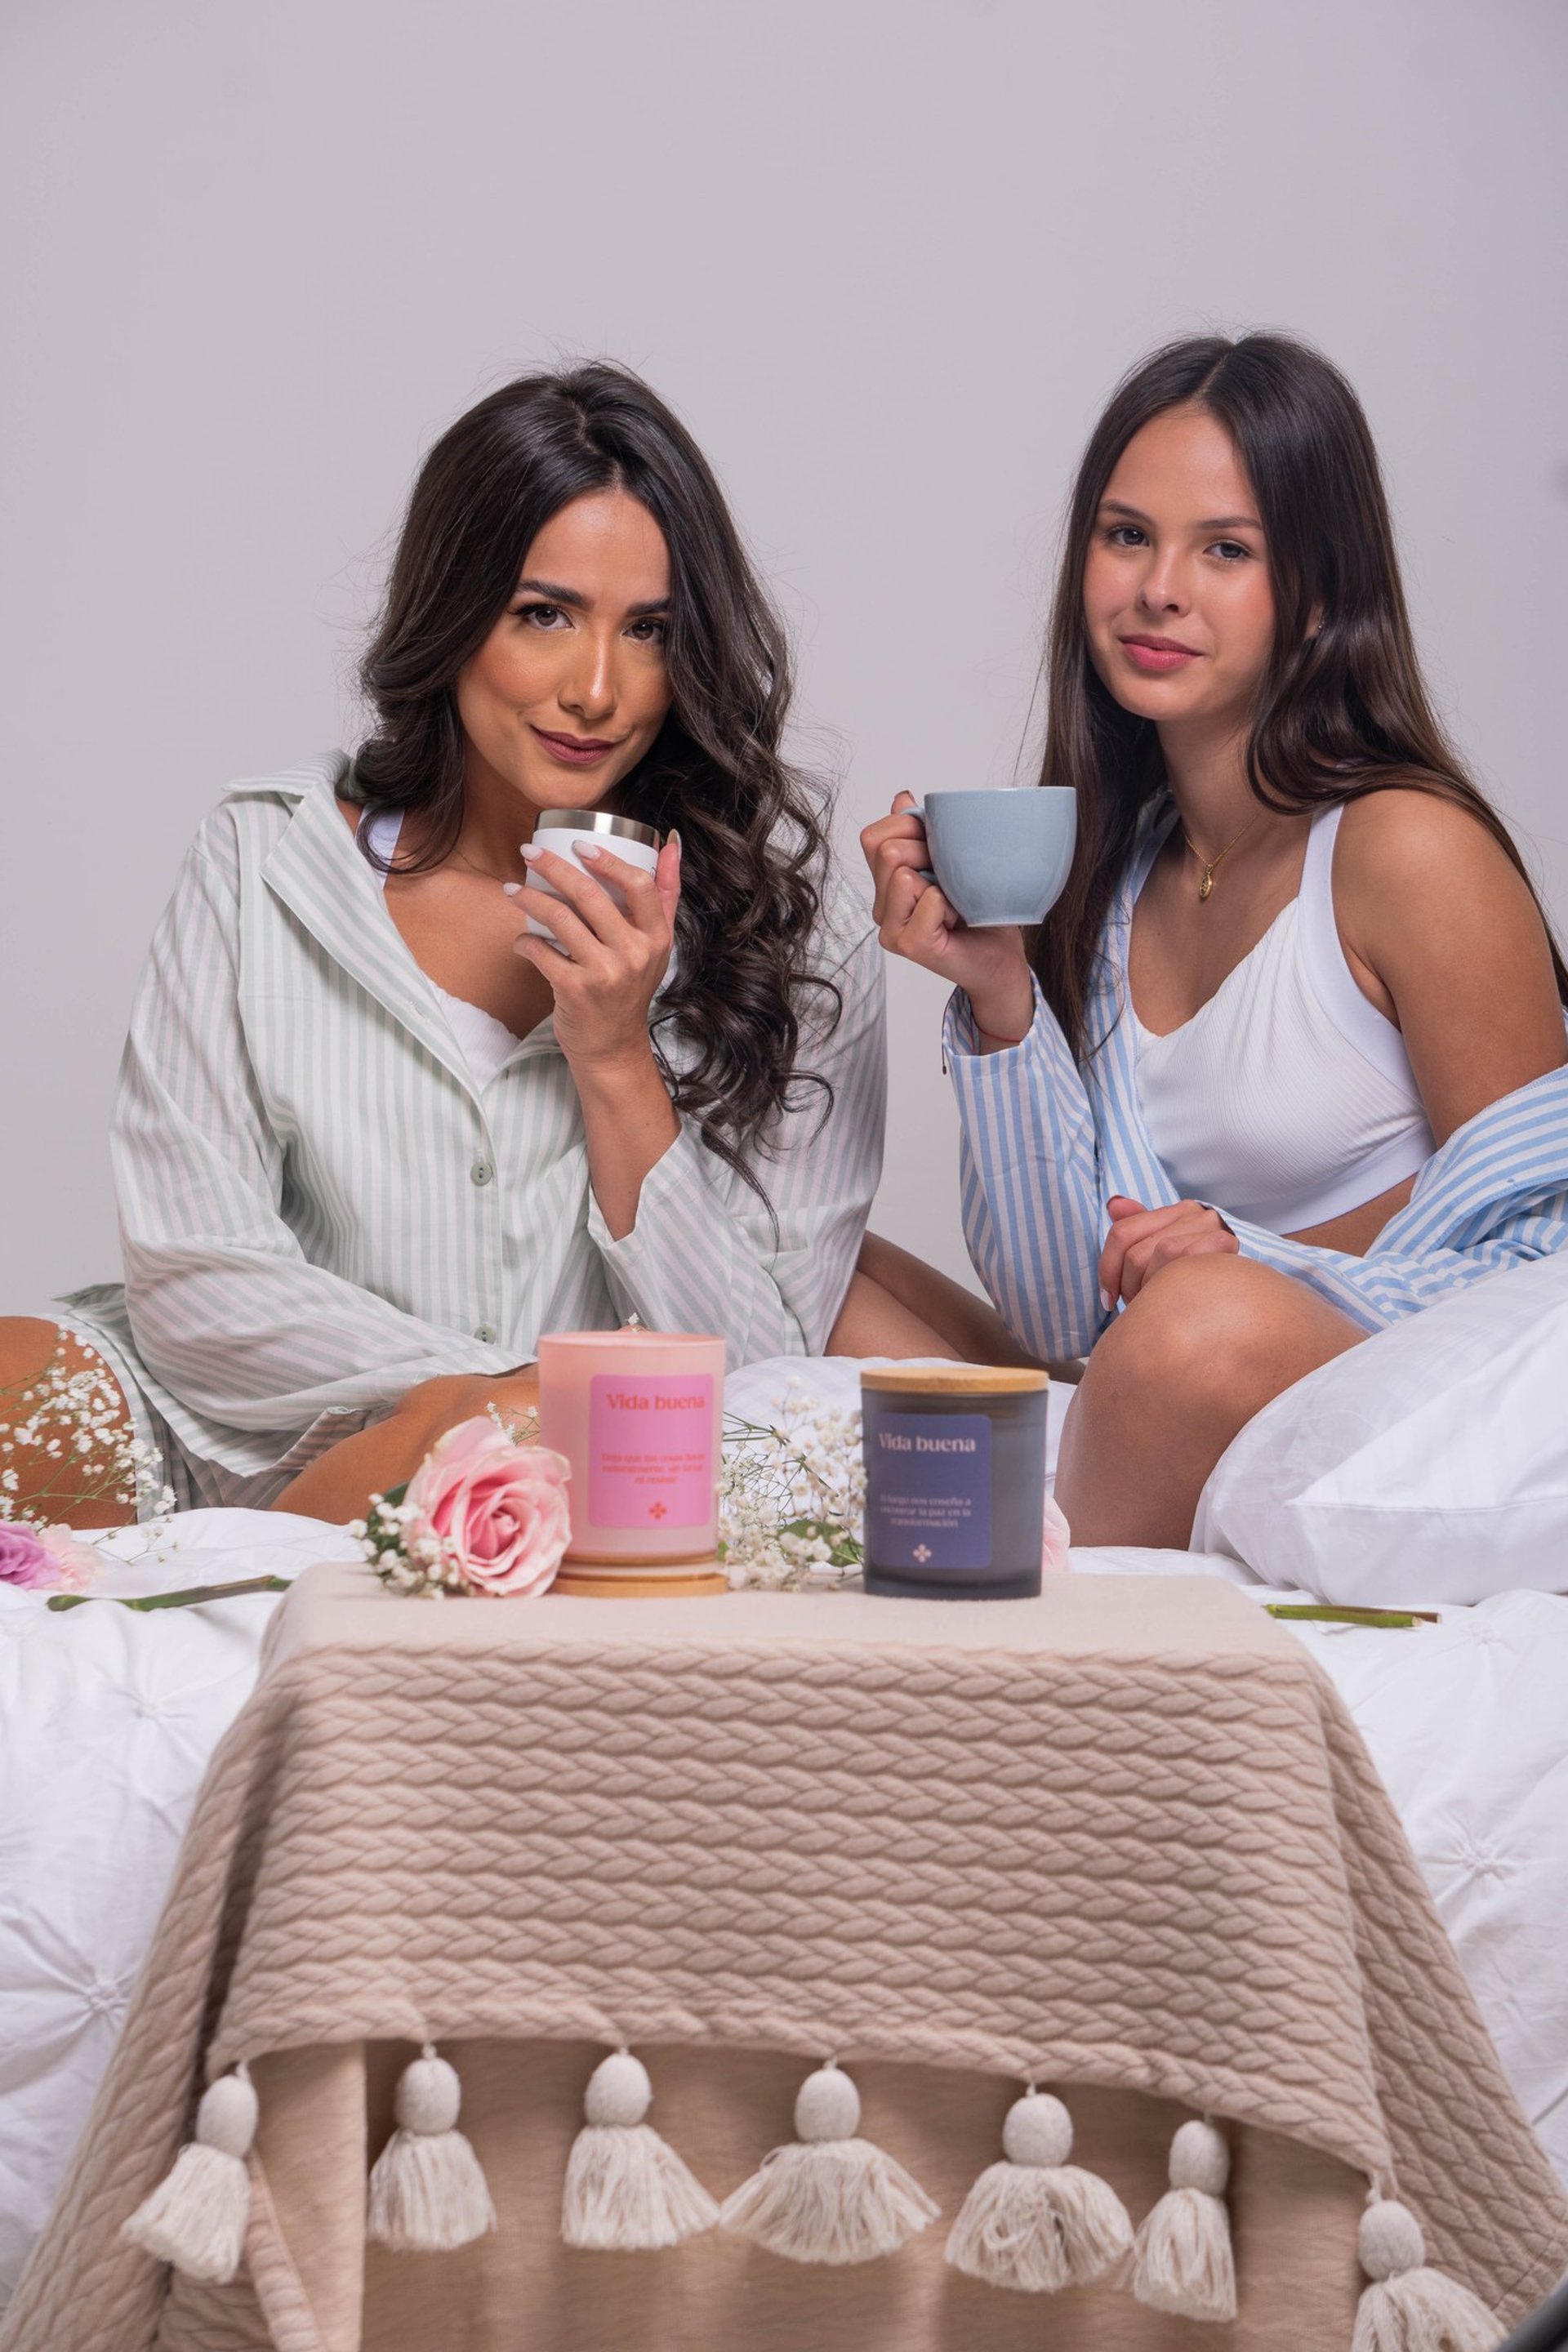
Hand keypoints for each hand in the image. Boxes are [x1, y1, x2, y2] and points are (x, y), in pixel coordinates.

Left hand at [510, 836, 680, 1071]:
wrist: (613, 1047)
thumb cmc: (629, 990)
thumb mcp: (657, 945)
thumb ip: (666, 895)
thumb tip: (672, 844)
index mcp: (656, 938)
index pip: (639, 886)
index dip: (609, 861)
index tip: (580, 846)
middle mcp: (634, 954)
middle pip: (590, 895)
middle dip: (554, 867)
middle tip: (529, 851)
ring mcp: (605, 973)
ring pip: (560, 919)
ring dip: (529, 899)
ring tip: (512, 890)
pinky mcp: (575, 991)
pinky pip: (541, 952)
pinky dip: (525, 943)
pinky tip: (521, 940)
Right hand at [860, 793, 1034, 1042]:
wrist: (999, 958)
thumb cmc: (978, 912)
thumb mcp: (950, 860)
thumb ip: (921, 831)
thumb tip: (901, 798)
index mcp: (884, 884)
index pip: (873, 837)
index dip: (907, 827)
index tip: (937, 845)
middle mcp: (880, 908)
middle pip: (888, 851)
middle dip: (927, 852)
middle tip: (951, 879)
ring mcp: (891, 929)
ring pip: (902, 873)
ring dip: (940, 880)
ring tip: (953, 901)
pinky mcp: (909, 944)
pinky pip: (928, 898)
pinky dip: (950, 903)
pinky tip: (957, 919)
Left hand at [1098, 1194, 1238, 1306]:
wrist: (1244, 1295)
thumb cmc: (1194, 1281)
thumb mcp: (1161, 1260)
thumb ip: (1137, 1233)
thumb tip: (1114, 1205)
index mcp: (1171, 1212)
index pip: (1122, 1233)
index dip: (1107, 1269)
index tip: (1108, 1298)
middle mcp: (1190, 1212)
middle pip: (1137, 1253)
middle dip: (1130, 1287)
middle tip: (1139, 1307)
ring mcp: (1209, 1223)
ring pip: (1163, 1254)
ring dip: (1154, 1289)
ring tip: (1159, 1307)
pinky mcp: (1227, 1240)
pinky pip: (1190, 1258)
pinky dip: (1178, 1284)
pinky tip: (1181, 1303)